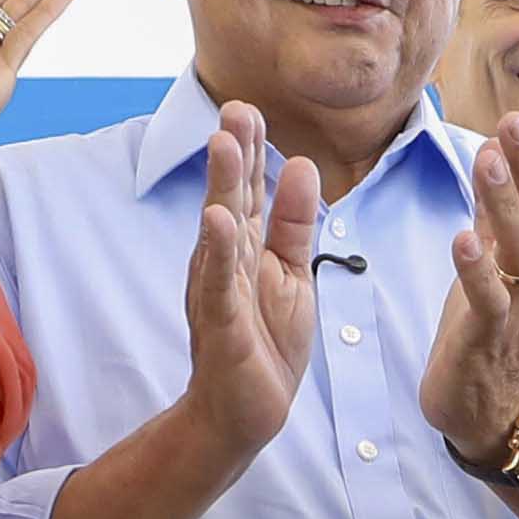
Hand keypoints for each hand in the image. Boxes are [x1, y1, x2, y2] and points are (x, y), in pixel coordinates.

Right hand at [177, 106, 327, 457]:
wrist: (245, 411)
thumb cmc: (267, 343)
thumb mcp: (292, 272)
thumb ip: (295, 223)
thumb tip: (304, 165)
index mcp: (246, 247)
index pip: (248, 189)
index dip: (251, 150)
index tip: (250, 107)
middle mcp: (226, 261)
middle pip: (231, 197)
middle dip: (234, 152)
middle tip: (234, 107)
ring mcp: (220, 289)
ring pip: (221, 230)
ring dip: (221, 185)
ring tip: (222, 143)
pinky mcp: (221, 323)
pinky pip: (219, 282)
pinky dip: (217, 251)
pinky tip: (215, 220)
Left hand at [419, 104, 518, 465]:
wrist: (492, 407)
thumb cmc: (492, 323)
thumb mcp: (498, 257)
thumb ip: (499, 208)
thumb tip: (500, 149)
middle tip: (518, 117)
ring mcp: (517, 306)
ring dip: (507, 204)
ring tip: (491, 161)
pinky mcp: (486, 336)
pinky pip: (487, 300)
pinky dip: (475, 268)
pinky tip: (462, 237)